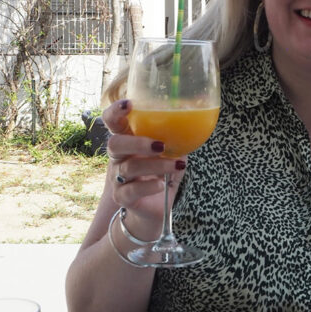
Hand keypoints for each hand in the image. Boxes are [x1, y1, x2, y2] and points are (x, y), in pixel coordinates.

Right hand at [103, 99, 187, 238]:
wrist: (156, 208)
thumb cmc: (163, 174)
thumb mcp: (172, 153)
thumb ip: (178, 138)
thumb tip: (197, 118)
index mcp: (128, 140)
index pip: (113, 122)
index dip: (115, 111)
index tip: (129, 104)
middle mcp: (119, 157)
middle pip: (114, 144)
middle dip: (137, 142)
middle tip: (160, 145)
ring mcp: (117, 178)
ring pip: (129, 168)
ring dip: (156, 165)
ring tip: (177, 166)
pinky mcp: (122, 197)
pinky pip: (131, 190)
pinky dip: (149, 186)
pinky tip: (162, 185)